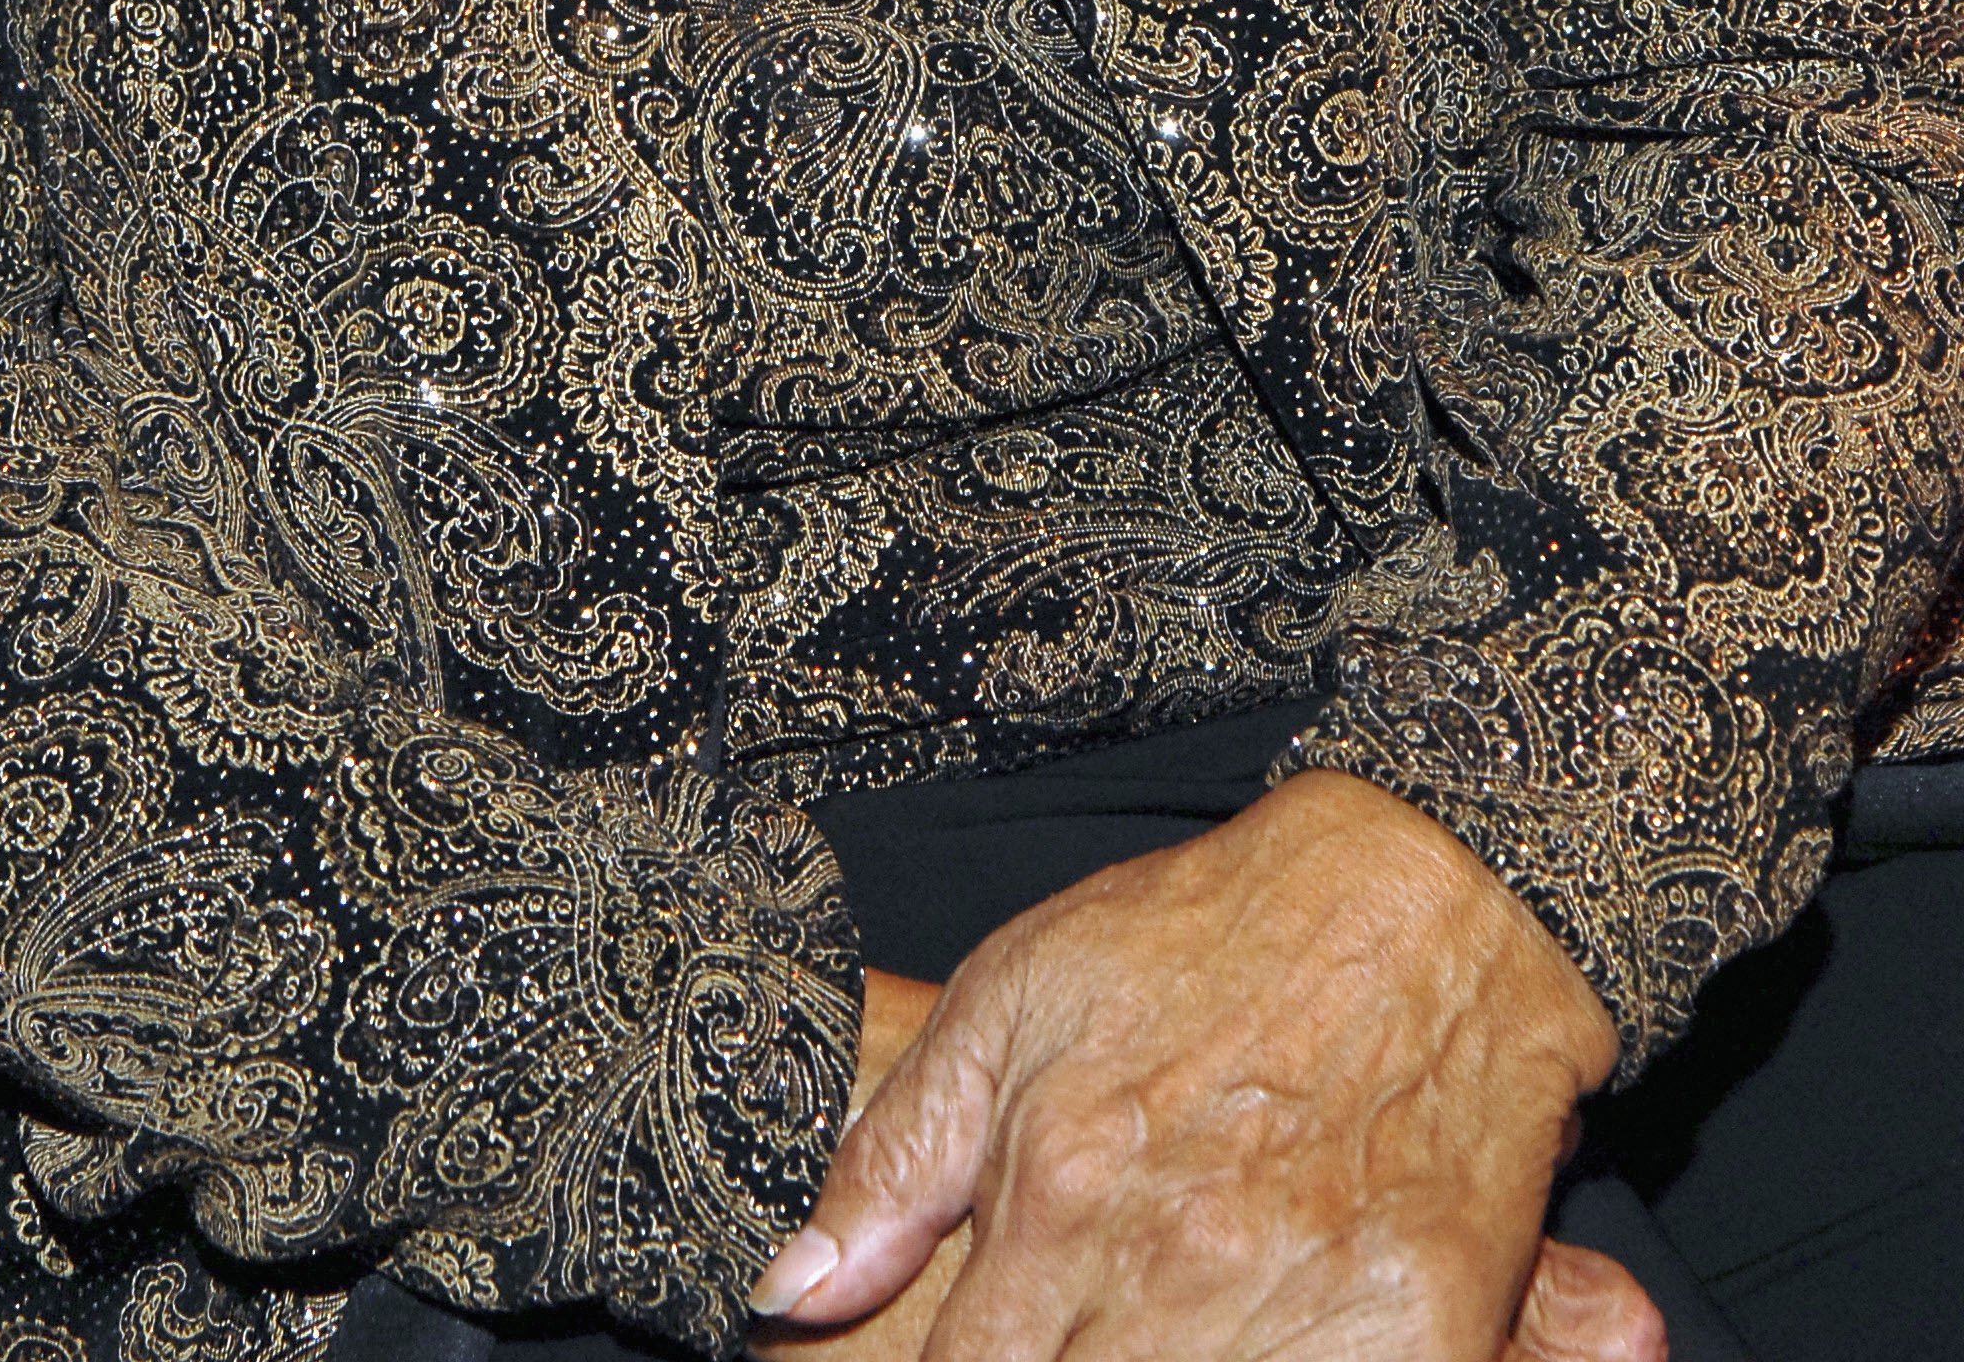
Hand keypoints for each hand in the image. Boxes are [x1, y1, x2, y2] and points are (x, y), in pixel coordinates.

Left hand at [752, 772, 1663, 1359]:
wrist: (1430, 899)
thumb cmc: (1204, 940)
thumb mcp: (1012, 1003)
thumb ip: (893, 1162)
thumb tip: (786, 1294)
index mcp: (1063, 1198)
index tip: (955, 1358)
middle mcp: (1175, 1271)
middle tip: (1074, 1326)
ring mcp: (1304, 1314)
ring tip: (1152, 1325)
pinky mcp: (1422, 1338)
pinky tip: (1254, 1339)